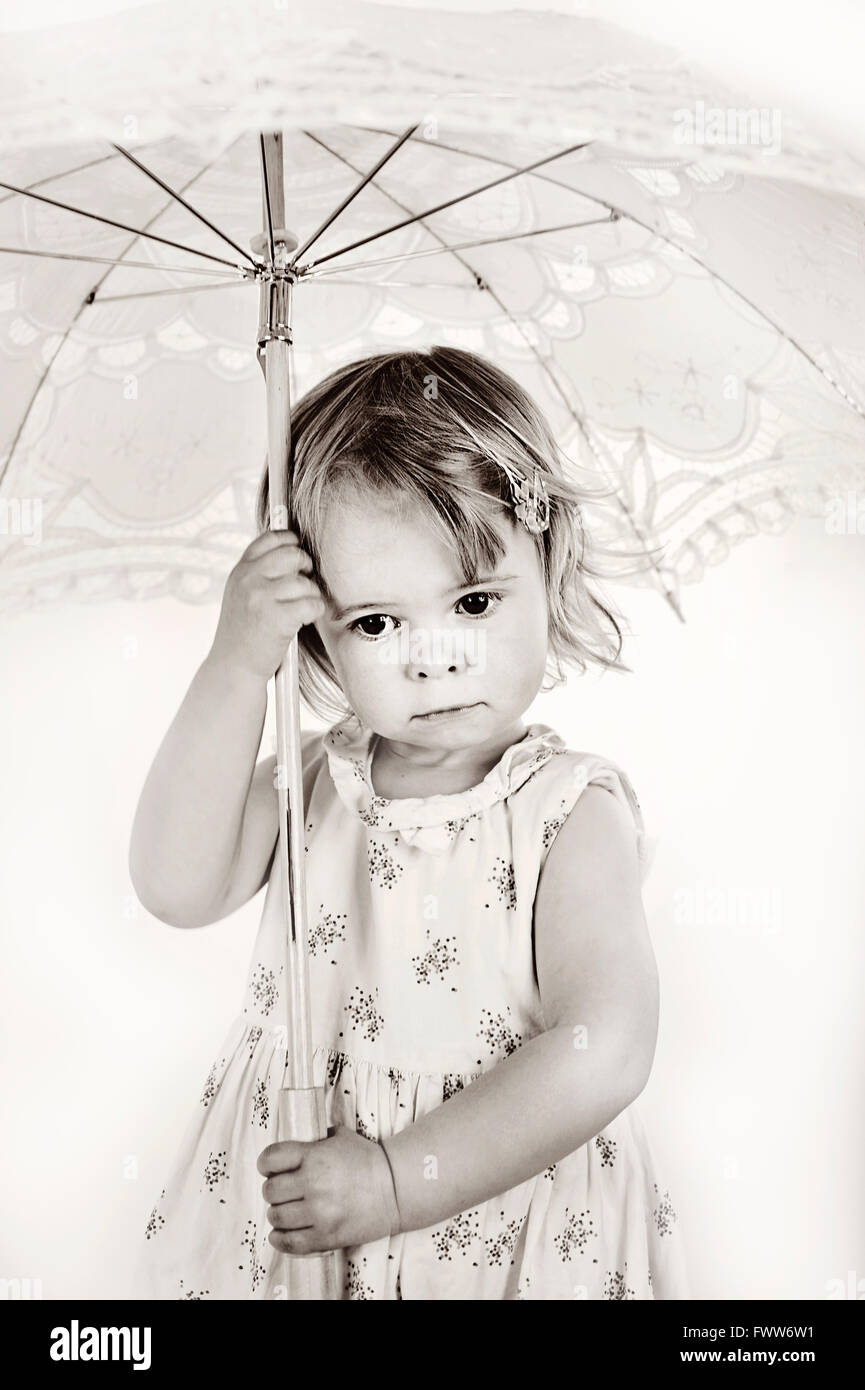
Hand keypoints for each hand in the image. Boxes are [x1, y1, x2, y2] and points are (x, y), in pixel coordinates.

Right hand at [209, 529, 326, 681]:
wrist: (232, 667)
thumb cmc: (242, 633)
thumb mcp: (240, 594)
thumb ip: (258, 572)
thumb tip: (292, 549)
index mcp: (240, 571)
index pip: (270, 538)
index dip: (291, 541)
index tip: (297, 552)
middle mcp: (249, 579)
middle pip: (293, 554)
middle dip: (305, 568)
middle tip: (303, 586)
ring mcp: (262, 597)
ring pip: (305, 583)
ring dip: (310, 597)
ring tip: (299, 611)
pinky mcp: (278, 618)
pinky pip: (312, 604)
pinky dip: (314, 613)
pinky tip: (302, 621)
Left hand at [258, 1124, 401, 1253]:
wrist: (395, 1190)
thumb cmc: (368, 1161)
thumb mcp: (341, 1137)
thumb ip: (315, 1139)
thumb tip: (293, 1145)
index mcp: (315, 1156)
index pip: (271, 1159)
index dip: (266, 1164)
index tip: (270, 1168)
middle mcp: (313, 1184)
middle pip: (270, 1191)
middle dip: (274, 1190)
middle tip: (284, 1191)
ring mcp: (319, 1213)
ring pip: (276, 1217)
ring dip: (278, 1214)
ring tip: (287, 1211)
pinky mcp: (326, 1237)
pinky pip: (289, 1243)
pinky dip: (280, 1240)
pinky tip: (281, 1233)